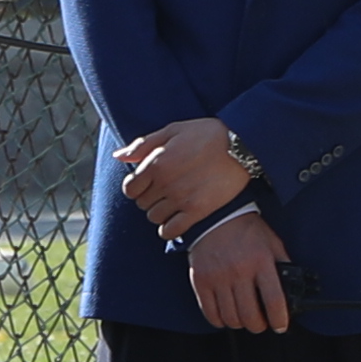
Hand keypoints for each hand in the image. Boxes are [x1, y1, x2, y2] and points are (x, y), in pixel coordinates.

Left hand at [118, 116, 250, 226]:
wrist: (242, 146)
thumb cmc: (207, 134)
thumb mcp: (173, 130)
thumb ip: (143, 145)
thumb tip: (119, 156)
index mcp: (156, 163)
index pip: (130, 188)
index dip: (137, 187)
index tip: (149, 184)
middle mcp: (165, 183)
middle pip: (142, 203)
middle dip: (150, 198)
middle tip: (164, 192)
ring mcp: (180, 199)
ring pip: (154, 217)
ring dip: (160, 213)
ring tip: (173, 204)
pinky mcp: (197, 211)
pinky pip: (171, 230)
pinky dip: (169, 229)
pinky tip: (177, 220)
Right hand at [178, 205, 293, 334]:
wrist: (215, 217)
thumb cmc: (247, 231)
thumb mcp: (273, 244)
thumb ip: (283, 266)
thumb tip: (293, 290)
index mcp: (261, 261)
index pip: (274, 300)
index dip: (279, 320)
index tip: (280, 326)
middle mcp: (238, 271)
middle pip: (250, 316)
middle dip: (259, 326)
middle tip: (261, 322)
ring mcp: (217, 277)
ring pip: (230, 318)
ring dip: (240, 323)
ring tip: (243, 317)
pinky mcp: (201, 281)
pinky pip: (210, 313)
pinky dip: (220, 320)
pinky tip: (226, 314)